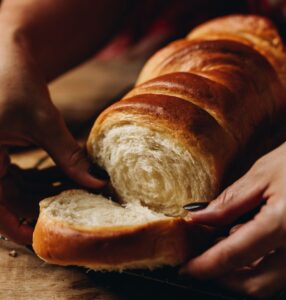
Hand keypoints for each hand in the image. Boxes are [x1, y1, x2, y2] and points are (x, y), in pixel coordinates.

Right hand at [0, 32, 105, 243]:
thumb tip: (98, 183)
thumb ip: (69, 156)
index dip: (18, 228)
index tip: (44, 241)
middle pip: (8, 202)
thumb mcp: (44, 122)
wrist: (8, 58)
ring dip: (44, 196)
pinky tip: (63, 182)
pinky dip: (41, 182)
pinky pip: (18, 178)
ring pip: (15, 192)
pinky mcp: (0, 155)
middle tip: (69, 217)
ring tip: (72, 199)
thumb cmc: (17, 83)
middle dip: (39, 211)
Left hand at [181, 131, 285, 298]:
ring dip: (237, 273)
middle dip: (222, 278)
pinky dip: (253, 265)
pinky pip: (277, 271)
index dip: (205, 265)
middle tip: (199, 261)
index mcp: (284, 224)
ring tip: (216, 249)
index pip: (234, 255)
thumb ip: (228, 203)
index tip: (186, 267)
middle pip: (254, 285)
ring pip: (267, 282)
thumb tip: (198, 218)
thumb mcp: (260, 176)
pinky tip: (239, 244)